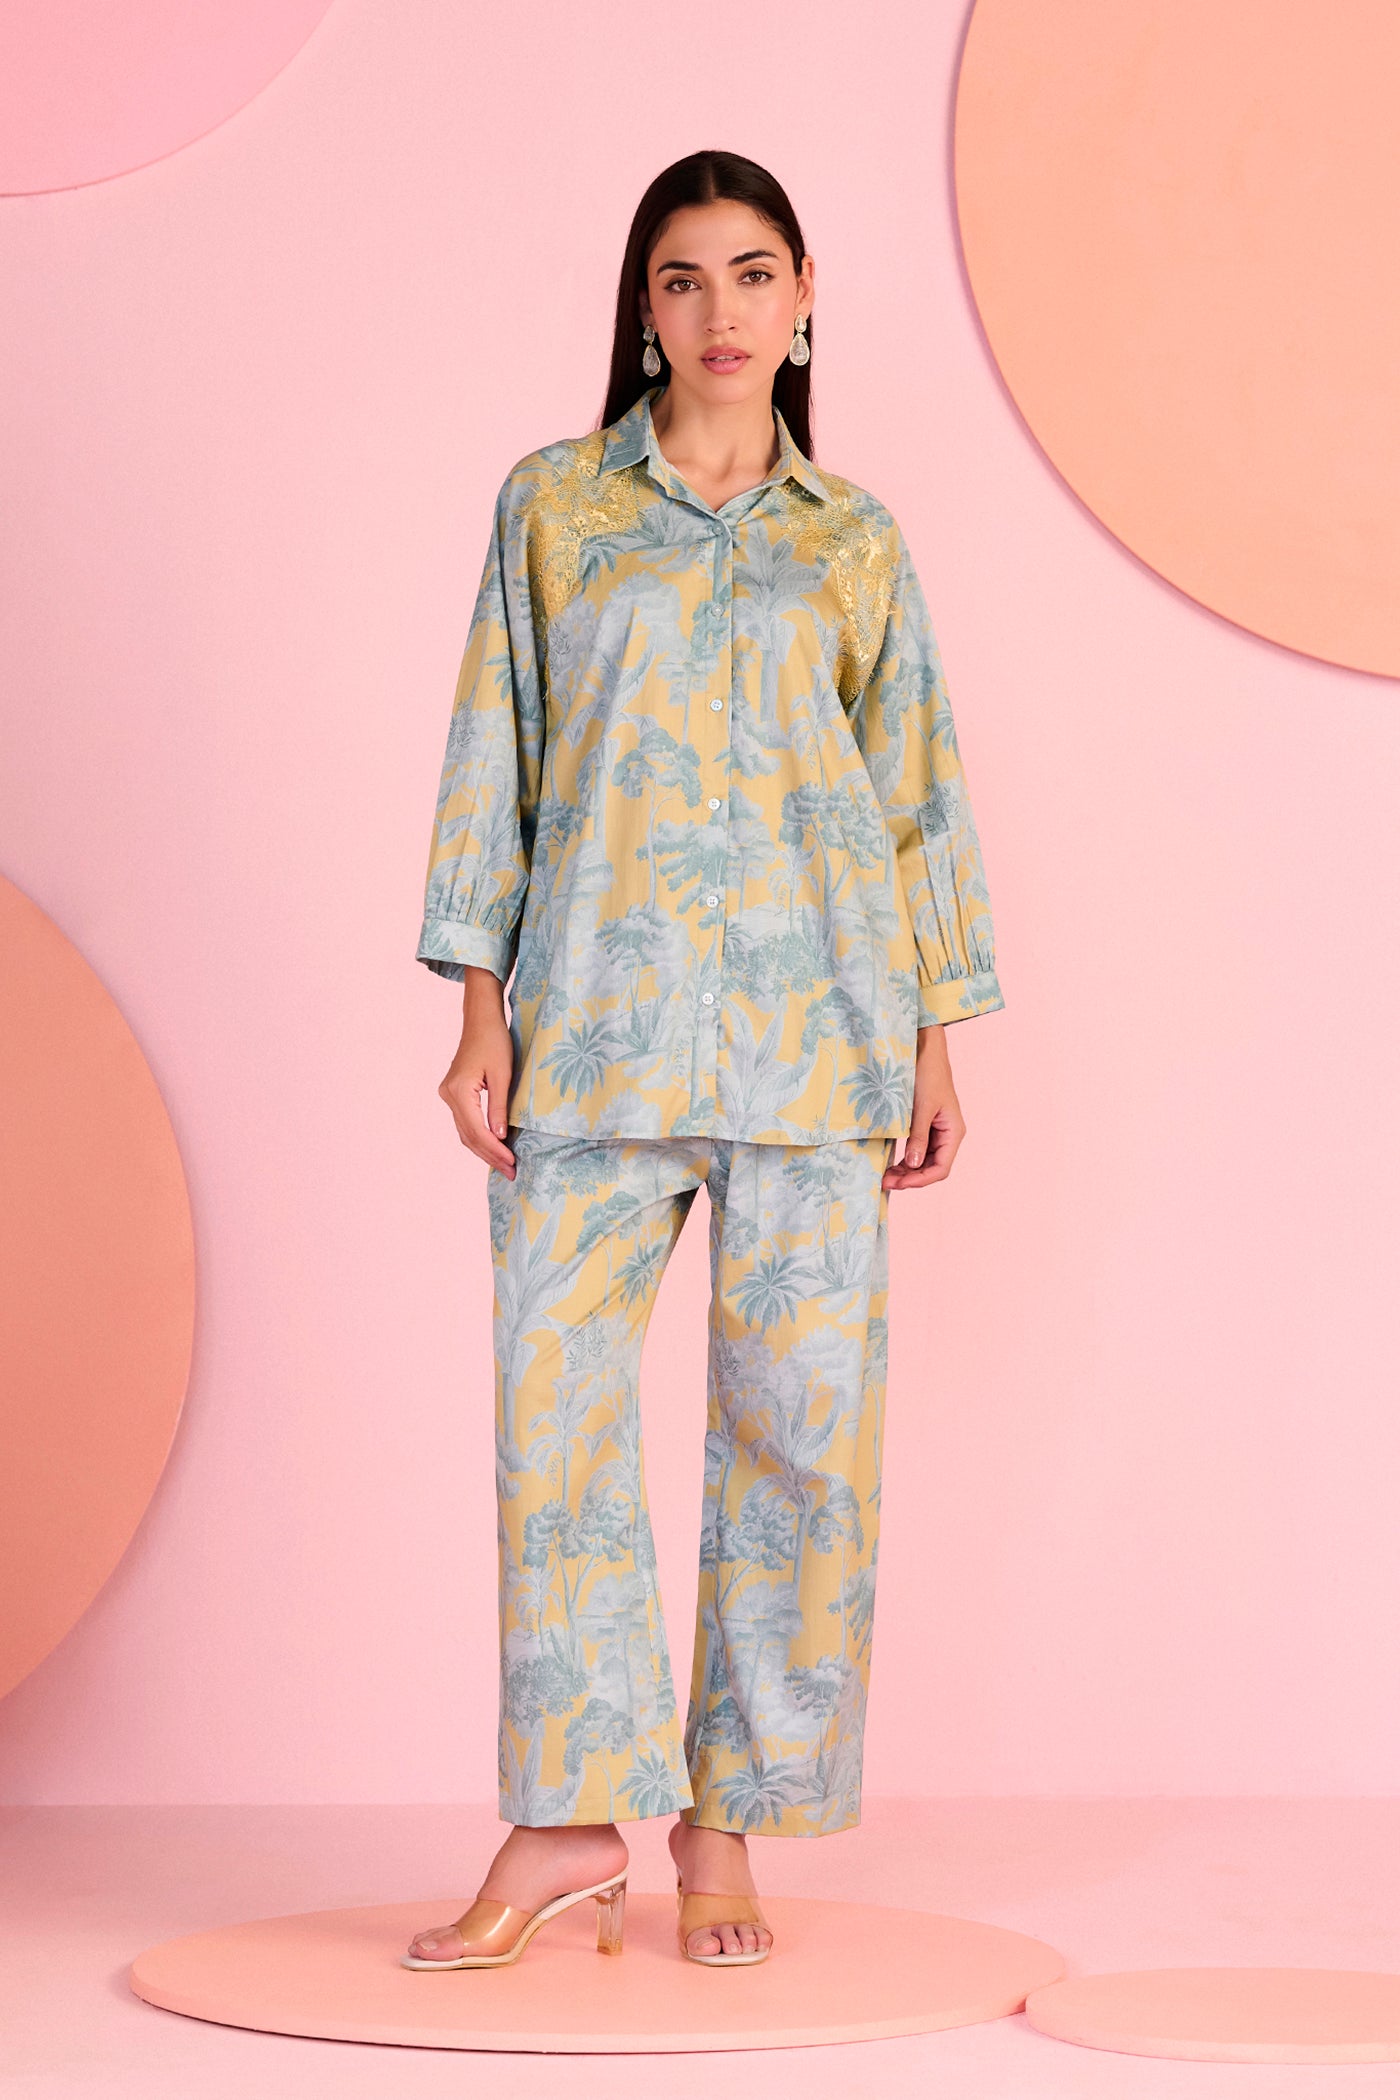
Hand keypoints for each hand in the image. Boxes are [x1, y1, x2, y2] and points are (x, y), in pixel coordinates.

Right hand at [437, 966, 516, 1176]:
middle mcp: (448, 1095)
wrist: (481, 1021)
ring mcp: (448, 1095)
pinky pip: (466, 1123)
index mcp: (459, 1091)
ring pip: (465, 1132)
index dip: (494, 1150)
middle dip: (490, 1156)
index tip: (512, 1163)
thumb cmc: (495, 1042)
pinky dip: (479, 1137)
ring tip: (505, 1165)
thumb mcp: (503, 1075)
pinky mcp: (454, 1094)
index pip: (477, 1131)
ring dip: (484, 1150)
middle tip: (511, 1172)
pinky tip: (495, 1148)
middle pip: (468, 1136)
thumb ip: (500, 1107)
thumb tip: (500, 1138)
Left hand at [883, 1023, 964, 1190]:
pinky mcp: (925, 1127)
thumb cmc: (927, 1075)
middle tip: (885, 1182)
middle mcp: (947, 1136)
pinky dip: (904, 1160)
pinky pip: (917, 1151)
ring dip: (906, 1171)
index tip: (898, 1184)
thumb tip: (913, 1165)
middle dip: (910, 1178)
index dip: (920, 1180)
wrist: (924, 1051)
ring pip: (923, 1162)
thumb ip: (918, 1137)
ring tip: (885, 1177)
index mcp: (953, 1132)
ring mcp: (936, 1132)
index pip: (941, 1168)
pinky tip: (890, 1164)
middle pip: (931, 1168)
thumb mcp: (921, 1107)